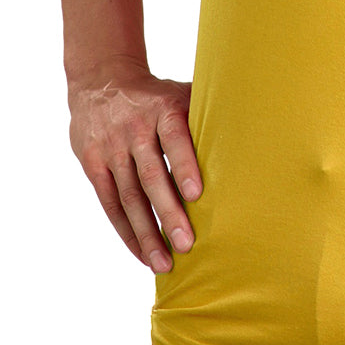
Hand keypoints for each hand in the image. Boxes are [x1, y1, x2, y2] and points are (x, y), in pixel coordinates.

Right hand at [68, 60, 202, 273]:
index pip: (174, 138)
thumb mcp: (181, 92)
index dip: (185, 165)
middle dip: (169, 212)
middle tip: (187, 244)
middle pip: (151, 175)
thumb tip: (252, 131)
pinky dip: (127, 232)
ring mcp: (111, 149)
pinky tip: (143, 254)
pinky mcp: (93, 164)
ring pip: (129, 197)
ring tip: (165, 264)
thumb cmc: (157, 95)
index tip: (197, 194)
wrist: (102, 81)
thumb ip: (207, 113)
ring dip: (147, 234)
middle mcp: (134, 129)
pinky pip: (110, 204)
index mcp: (162, 109)